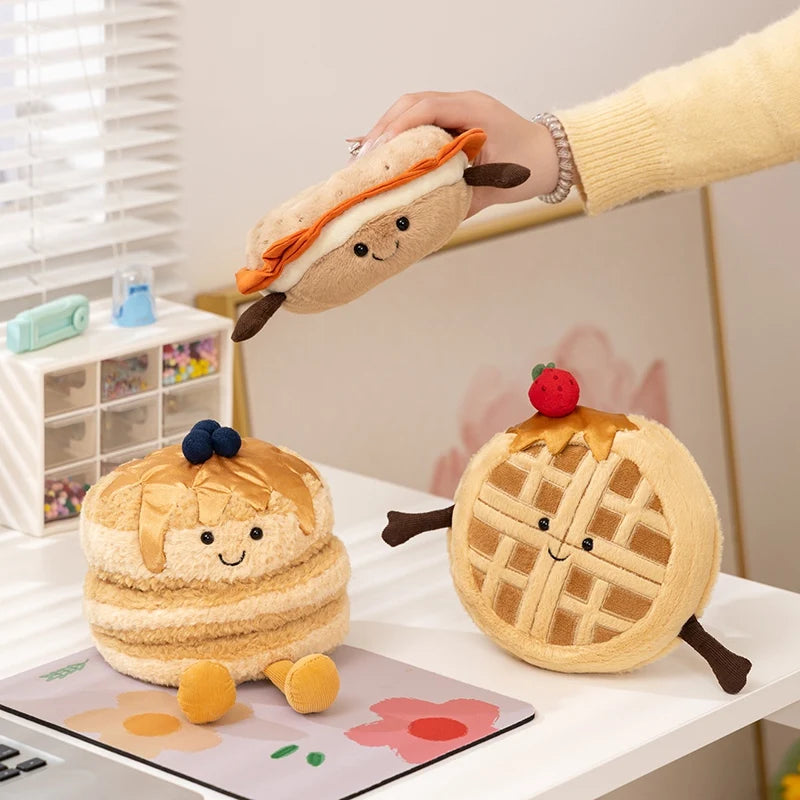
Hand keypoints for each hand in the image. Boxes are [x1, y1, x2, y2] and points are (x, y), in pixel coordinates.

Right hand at [352, 91, 560, 216]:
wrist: (550, 158)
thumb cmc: (527, 170)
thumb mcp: (492, 189)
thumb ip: (458, 198)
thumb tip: (421, 212)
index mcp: (474, 111)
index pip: (425, 109)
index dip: (397, 129)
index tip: (378, 151)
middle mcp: (464, 102)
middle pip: (412, 103)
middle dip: (384, 128)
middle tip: (364, 156)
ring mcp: (460, 107)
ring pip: (413, 108)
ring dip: (389, 129)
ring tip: (367, 155)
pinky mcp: (456, 117)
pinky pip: (422, 117)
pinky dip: (401, 132)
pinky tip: (383, 149)